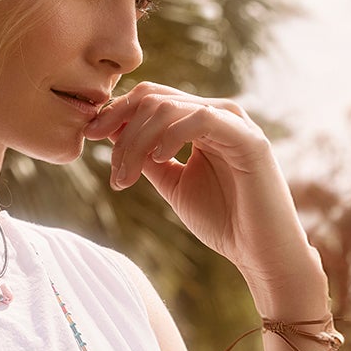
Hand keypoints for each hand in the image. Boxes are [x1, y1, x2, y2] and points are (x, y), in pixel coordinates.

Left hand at [83, 81, 324, 286]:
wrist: (261, 254)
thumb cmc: (223, 221)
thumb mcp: (172, 184)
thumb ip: (147, 157)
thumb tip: (112, 133)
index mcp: (201, 121)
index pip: (152, 98)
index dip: (116, 112)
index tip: (89, 135)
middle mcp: (219, 114)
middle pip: (156, 96)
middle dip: (120, 123)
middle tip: (105, 160)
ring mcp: (235, 123)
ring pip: (172, 107)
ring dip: (138, 139)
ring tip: (127, 174)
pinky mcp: (249, 140)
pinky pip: (202, 119)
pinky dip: (172, 134)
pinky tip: (157, 158)